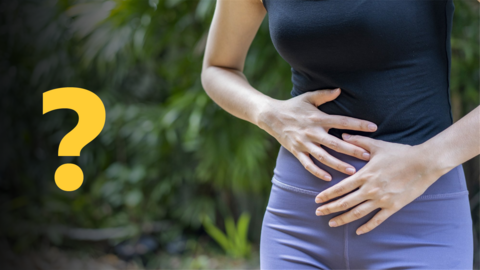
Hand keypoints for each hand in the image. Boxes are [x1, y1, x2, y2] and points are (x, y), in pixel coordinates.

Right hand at [257, 88, 377, 180]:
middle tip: (367, 156)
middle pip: (335, 143)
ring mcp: (304, 143)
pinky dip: (317, 172)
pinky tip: (328, 178)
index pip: (342, 121)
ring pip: (323, 156)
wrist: (271, 116)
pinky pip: (307, 164)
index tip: (374, 127)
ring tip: (351, 171)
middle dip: (351, 150)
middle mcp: (312, 132)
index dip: (358, 124)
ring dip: (337, 164)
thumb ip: (324, 95)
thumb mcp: (308, 97)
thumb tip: (340, 89)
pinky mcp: (296, 151)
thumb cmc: (293, 106)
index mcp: (318, 118)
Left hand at [314, 133, 439, 234]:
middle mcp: (370, 189)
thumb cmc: (400, 153)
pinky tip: (358, 231)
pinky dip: (367, 226)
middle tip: (318, 213)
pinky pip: (377, 220)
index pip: (340, 187)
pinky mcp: (393, 206)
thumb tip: (343, 135)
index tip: (317, 200)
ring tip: (331, 223)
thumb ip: (358, 142)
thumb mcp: (376, 145)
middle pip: (345, 202)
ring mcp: (381, 200)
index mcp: (364, 175)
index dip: (327, 195)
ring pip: (357, 213)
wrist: (424, 163)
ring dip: (343, 219)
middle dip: (330, 208)